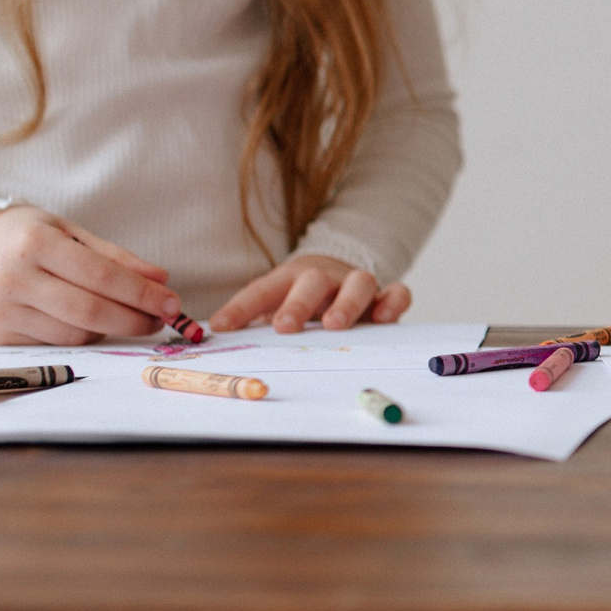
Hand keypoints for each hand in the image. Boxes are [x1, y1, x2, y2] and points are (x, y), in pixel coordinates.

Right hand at [0, 205, 180, 345]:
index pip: (101, 277)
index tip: (172, 303)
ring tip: (121, 316)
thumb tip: (162, 280)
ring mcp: (0, 311)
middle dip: (135, 320)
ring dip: (109, 330)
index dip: (142, 295)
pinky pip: (54, 345)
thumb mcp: (69, 233)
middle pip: (90, 313)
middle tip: (160, 320)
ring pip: (75, 335)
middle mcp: (12, 279)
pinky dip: (79, 336)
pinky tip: (85, 322)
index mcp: (33, 244)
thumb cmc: (26, 238)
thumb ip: (116, 257)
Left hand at [208, 255, 410, 333]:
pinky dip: (392, 301)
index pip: (262, 290)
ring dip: (346, 302)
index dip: (241, 308)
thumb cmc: (302, 300)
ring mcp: (356, 284)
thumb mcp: (276, 306)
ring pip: (358, 282)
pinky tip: (383, 319)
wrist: (341, 274)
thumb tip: (213, 337)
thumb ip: (253, 321)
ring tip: (334, 325)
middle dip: (298, 303)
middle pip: (313, 281)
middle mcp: (324, 278)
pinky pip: (397, 292)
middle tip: (285, 326)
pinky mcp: (385, 296)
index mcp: (290, 279)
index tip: (222, 327)